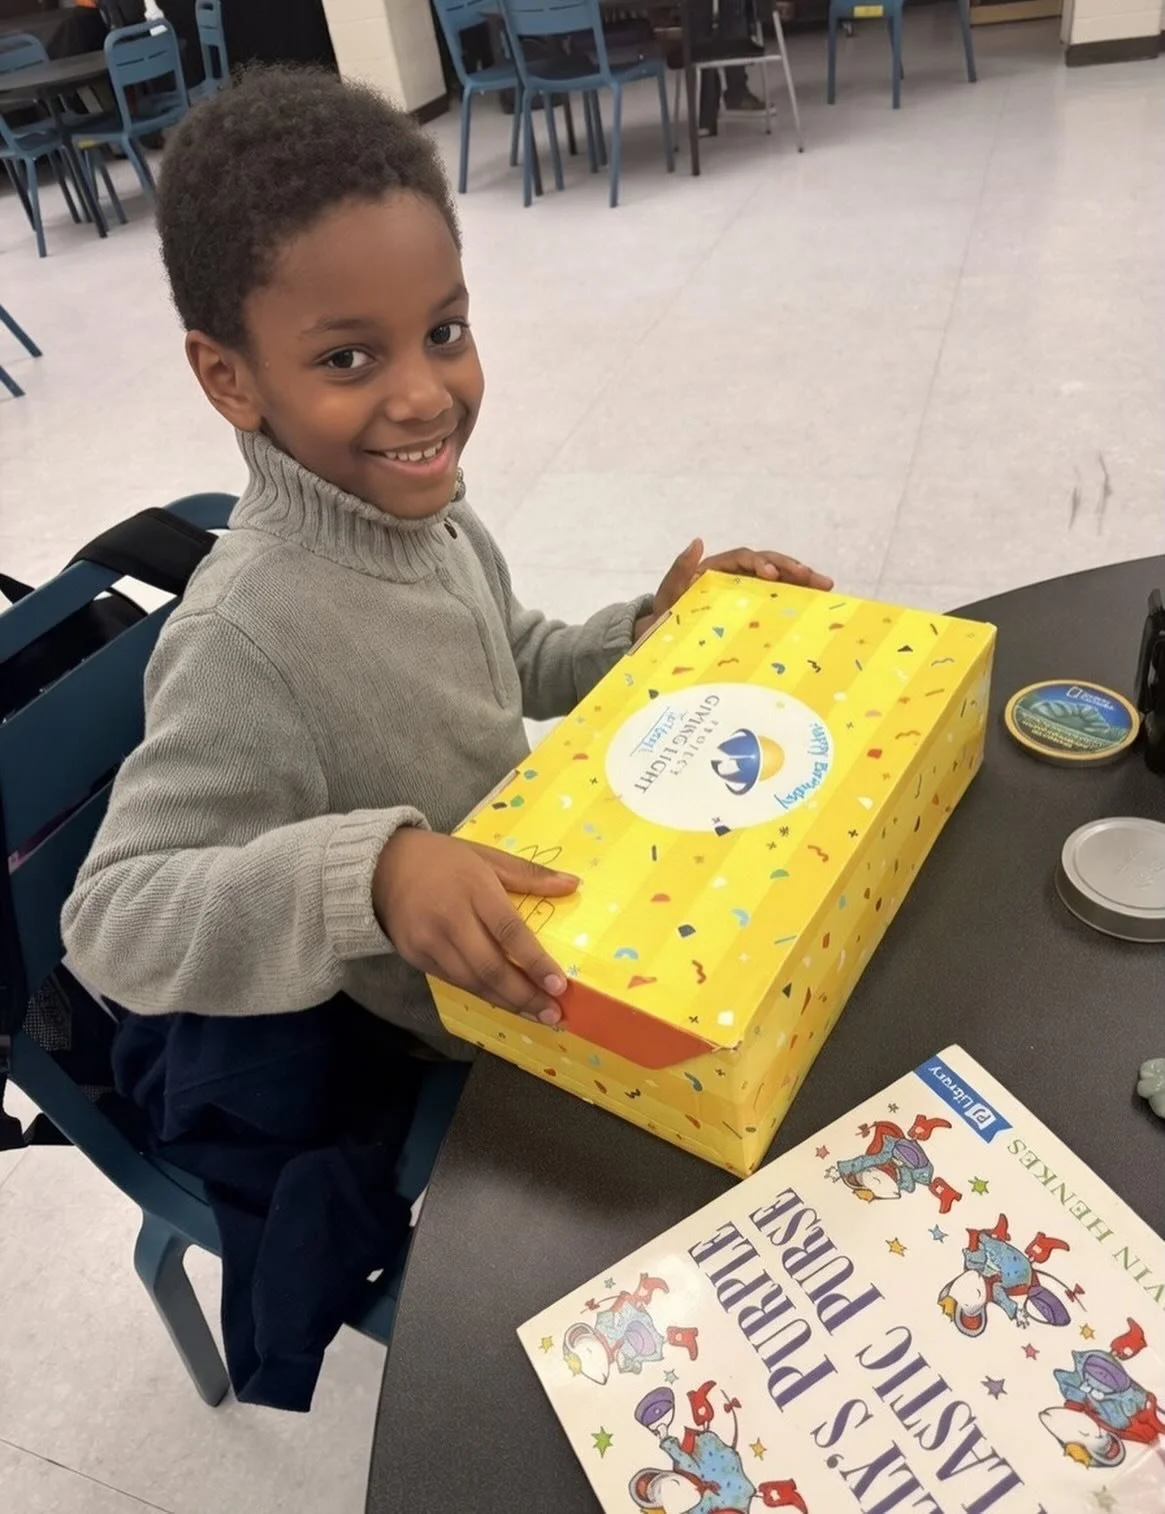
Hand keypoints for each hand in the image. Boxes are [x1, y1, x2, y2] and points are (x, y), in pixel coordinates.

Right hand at [373, 830, 577, 1023]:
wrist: (382, 866)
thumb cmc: (443, 859)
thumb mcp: (487, 855)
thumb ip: (529, 874)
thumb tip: (573, 885)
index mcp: (473, 888)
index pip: (509, 931)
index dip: (535, 962)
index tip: (559, 985)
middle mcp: (450, 919)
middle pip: (491, 967)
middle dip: (525, 996)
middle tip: (554, 1014)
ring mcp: (429, 942)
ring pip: (473, 982)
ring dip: (507, 1003)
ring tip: (536, 1015)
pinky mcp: (416, 957)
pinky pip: (455, 982)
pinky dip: (482, 995)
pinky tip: (505, 1002)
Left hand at [635, 539, 833, 639]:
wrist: (666, 636)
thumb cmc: (668, 613)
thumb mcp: (669, 593)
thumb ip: (680, 569)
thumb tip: (697, 541)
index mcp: (719, 568)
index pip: (744, 558)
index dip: (759, 563)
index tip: (770, 575)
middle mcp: (738, 574)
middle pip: (770, 564)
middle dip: (792, 568)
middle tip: (813, 578)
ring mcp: (750, 589)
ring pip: (781, 579)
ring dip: (803, 580)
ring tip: (826, 585)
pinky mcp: (757, 605)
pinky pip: (781, 596)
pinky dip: (799, 596)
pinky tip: (819, 602)